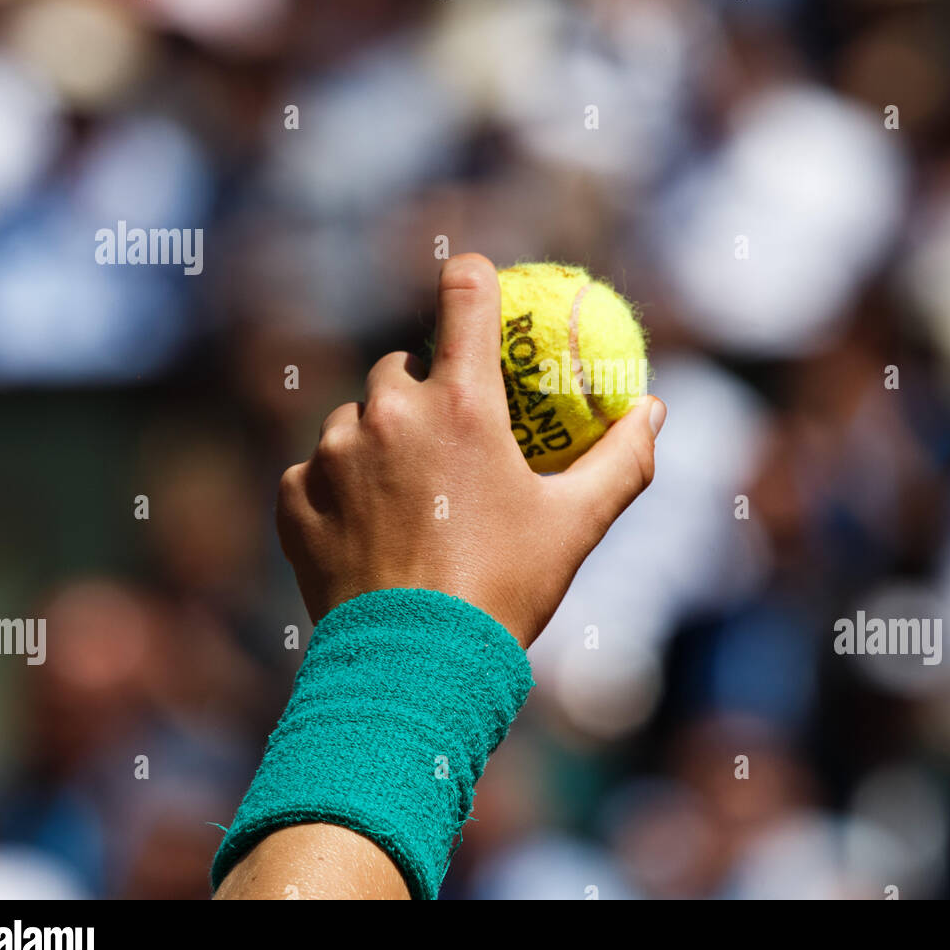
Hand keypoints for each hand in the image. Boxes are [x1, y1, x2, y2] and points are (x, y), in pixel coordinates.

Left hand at [275, 253, 665, 646]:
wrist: (414, 670)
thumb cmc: (505, 589)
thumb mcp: (576, 524)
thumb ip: (622, 459)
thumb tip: (655, 410)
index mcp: (461, 403)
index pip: (465, 294)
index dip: (472, 279)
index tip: (474, 282)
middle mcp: (389, 412)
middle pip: (402, 367)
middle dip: (424, 391)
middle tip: (450, 441)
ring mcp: (333, 453)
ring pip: (355, 418)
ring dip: (378, 441)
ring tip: (411, 502)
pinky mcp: (294, 496)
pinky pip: (315, 470)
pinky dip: (338, 488)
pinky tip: (367, 531)